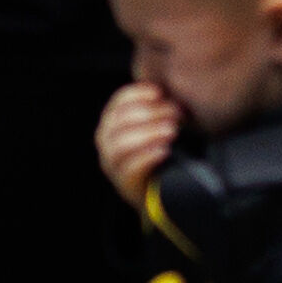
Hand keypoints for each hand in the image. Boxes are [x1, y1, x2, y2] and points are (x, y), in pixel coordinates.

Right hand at [95, 83, 181, 208]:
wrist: (159, 192)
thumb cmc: (159, 151)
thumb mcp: (156, 125)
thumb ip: (157, 109)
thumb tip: (170, 89)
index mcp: (112, 123)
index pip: (118, 102)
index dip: (137, 94)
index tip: (160, 92)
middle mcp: (105, 142)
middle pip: (119, 121)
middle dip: (149, 113)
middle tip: (176, 113)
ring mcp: (111, 164)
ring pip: (121, 144)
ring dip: (149, 133)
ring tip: (172, 130)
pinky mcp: (123, 185)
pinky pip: (130, 169)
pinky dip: (147, 157)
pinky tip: (164, 150)